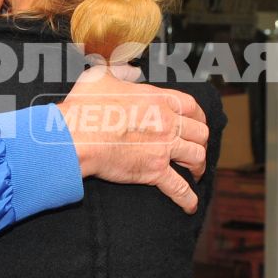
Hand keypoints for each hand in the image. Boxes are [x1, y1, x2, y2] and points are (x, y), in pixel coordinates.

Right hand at [59, 64, 208, 213]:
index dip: (198, 116)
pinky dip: (187, 198)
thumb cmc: (85, 107)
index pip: (192, 107)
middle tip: (196, 148)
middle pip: (200, 133)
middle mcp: (167, 122)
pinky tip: (191, 205)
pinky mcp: (154, 171)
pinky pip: (179, 187)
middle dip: (201, 142)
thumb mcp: (101, 77)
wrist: (76, 137)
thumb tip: (132, 72)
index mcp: (158, 99)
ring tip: (195, 172)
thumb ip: (121, 72)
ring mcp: (163, 147)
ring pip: (197, 157)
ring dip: (198, 166)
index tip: (197, 123)